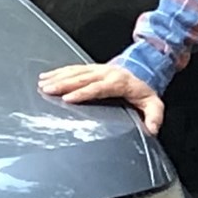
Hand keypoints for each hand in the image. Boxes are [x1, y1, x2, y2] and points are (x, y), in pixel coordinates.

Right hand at [38, 60, 165, 135]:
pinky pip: (73, 68)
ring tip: (43, 84)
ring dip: (58, 77)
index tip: (68, 98)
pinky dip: (59, 72)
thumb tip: (152, 130)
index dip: (83, 93)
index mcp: (118, 83)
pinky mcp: (92, 67)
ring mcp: (98, 69)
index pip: (98, 88)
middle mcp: (106, 74)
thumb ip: (154, 117)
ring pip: (75, 72)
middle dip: (64, 84)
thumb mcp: (154, 104)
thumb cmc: (145, 89)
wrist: (145, 68)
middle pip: (82, 79)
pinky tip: (47, 76)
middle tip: (47, 90)